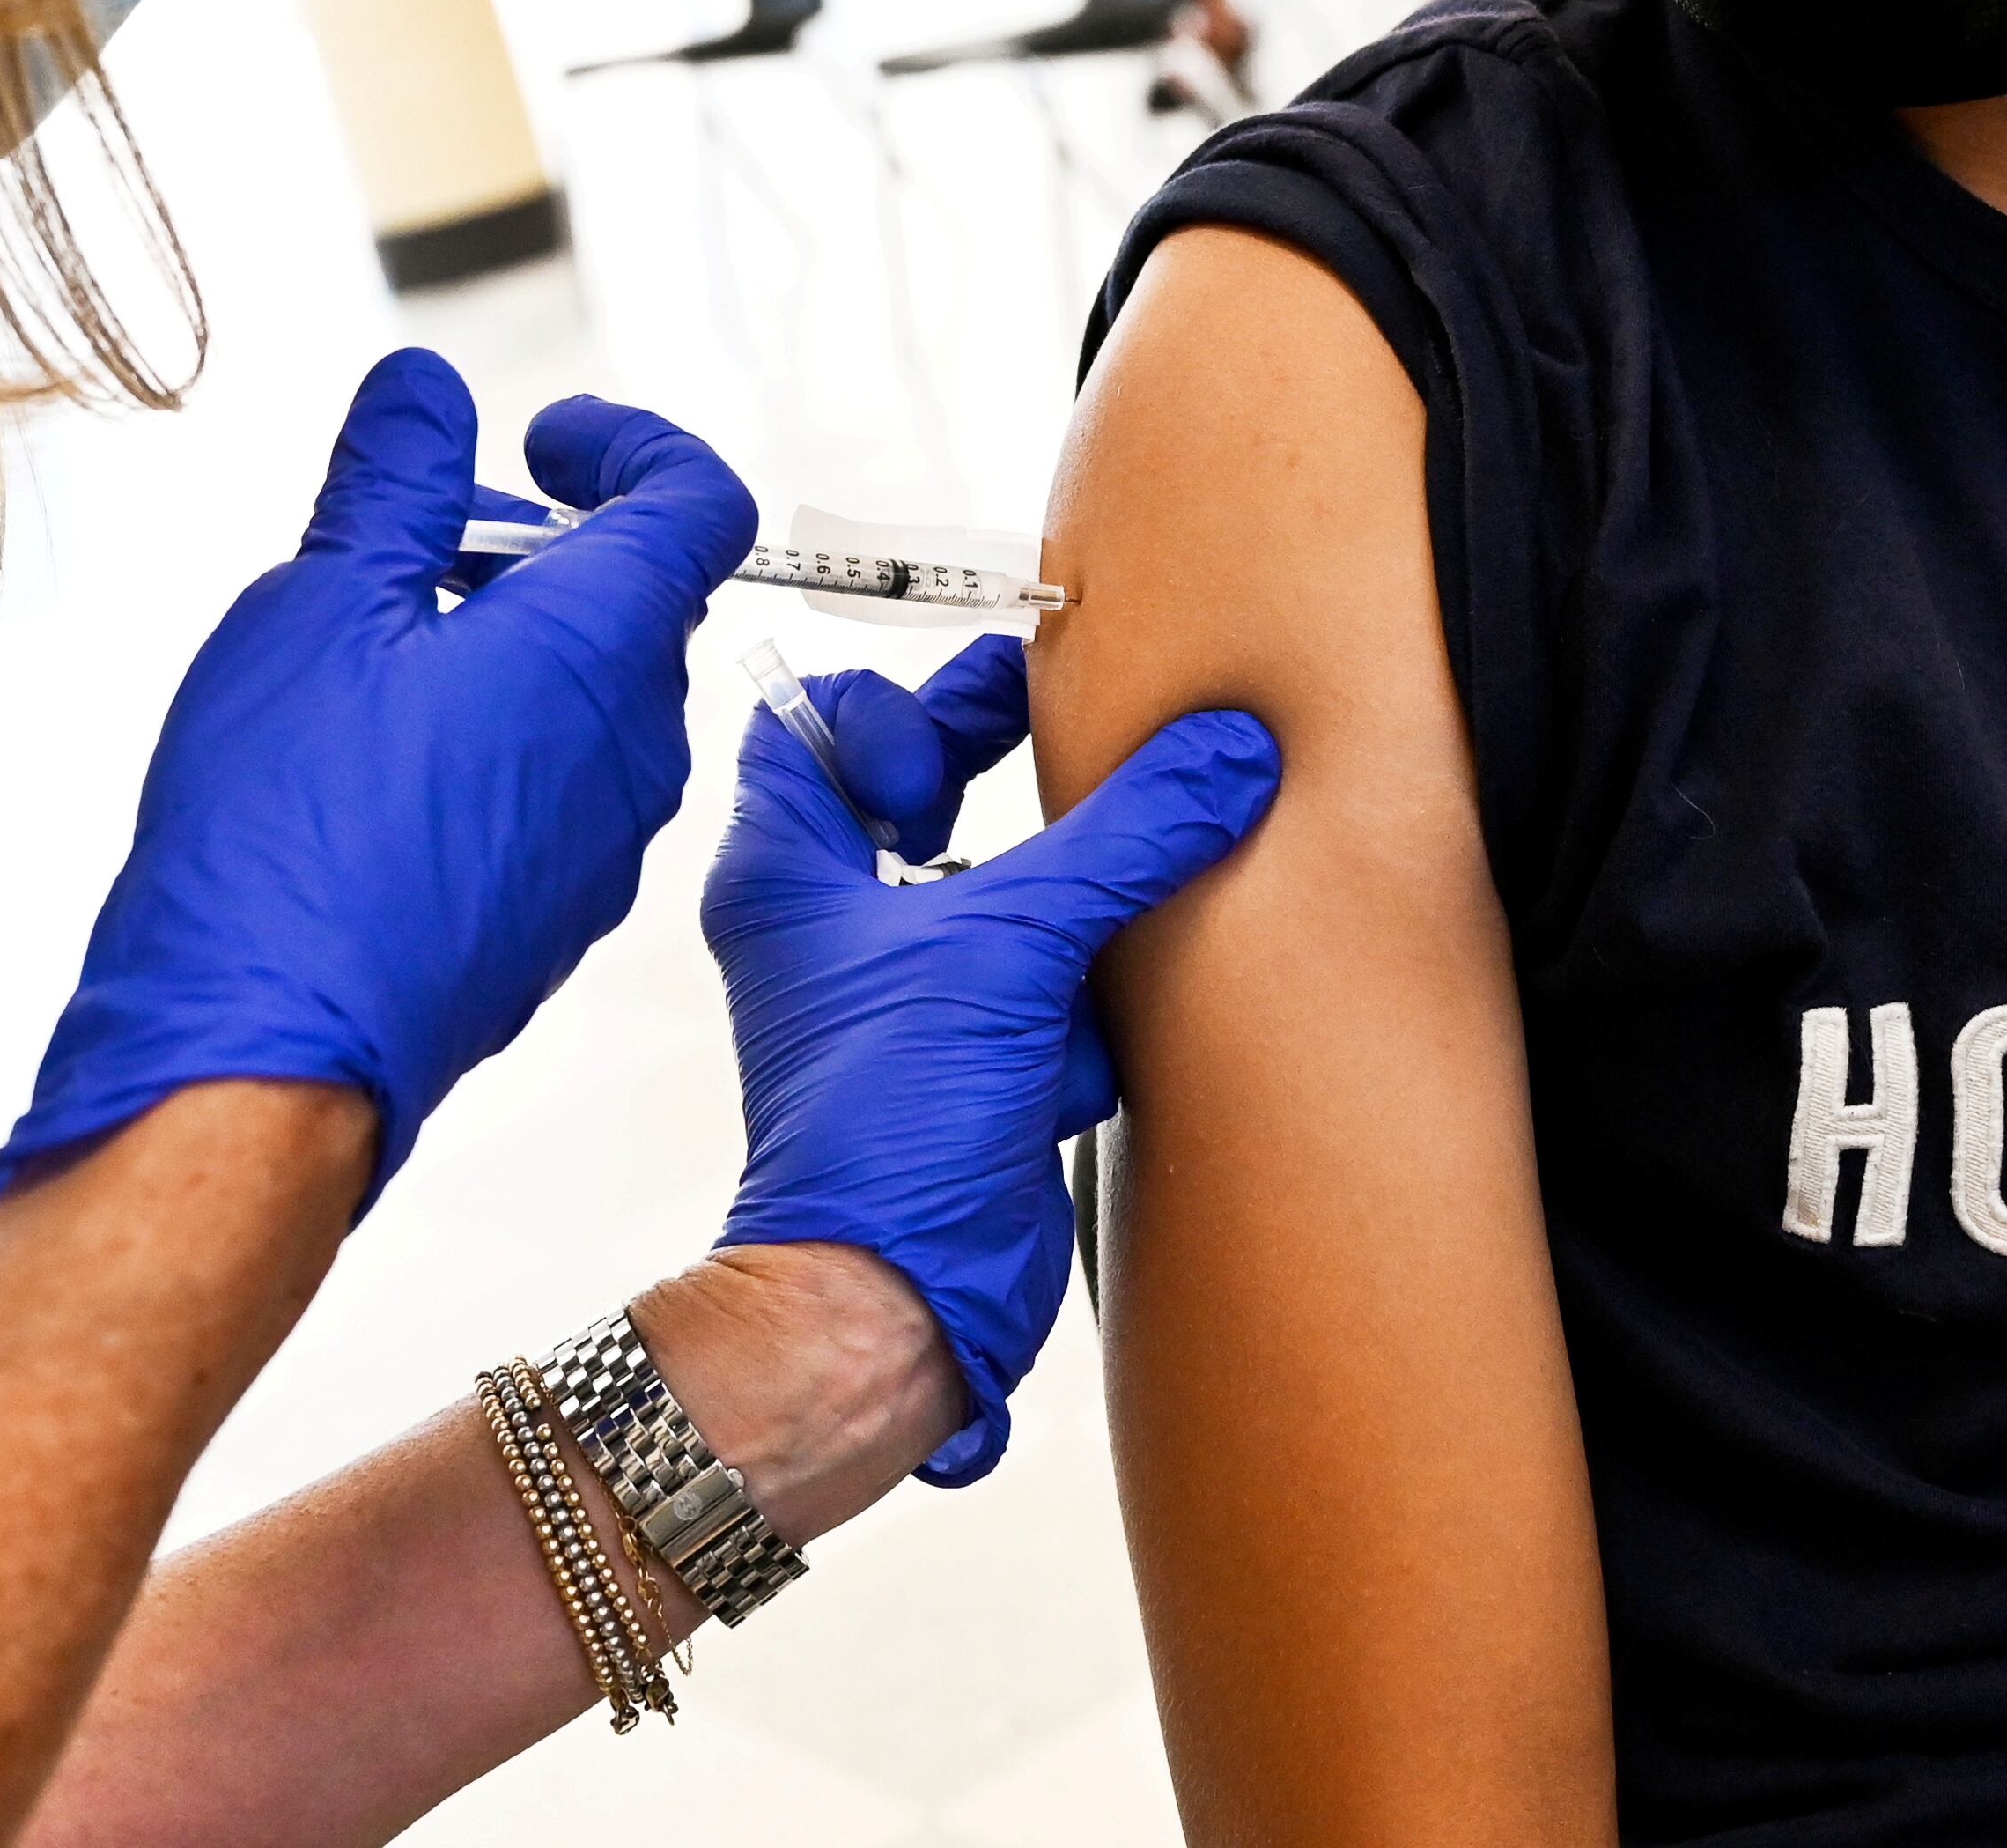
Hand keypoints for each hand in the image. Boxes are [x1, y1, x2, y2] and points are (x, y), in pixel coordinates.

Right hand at [0, 350, 757, 1212]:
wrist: (268, 1053)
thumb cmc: (291, 831)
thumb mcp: (319, 601)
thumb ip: (389, 480)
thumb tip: (423, 390)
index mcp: (602, 646)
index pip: (697, 503)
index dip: (627, 444)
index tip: (538, 443)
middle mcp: (635, 748)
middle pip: (634, 604)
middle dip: (536, 551)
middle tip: (416, 548)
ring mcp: (601, 847)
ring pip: (587, 705)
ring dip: (505, 652)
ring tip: (370, 659)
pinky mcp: (550, 919)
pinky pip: (550, 796)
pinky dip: (489, 745)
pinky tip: (370, 768)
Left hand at [706, 638, 1278, 1483]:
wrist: (895, 1297)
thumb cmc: (882, 1128)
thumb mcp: (1012, 944)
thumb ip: (1122, 838)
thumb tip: (1218, 754)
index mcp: (788, 872)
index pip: (814, 724)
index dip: (895, 709)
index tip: (967, 738)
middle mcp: (835, 926)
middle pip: (920, 789)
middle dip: (1005, 764)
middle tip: (1080, 713)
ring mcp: (909, 995)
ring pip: (1001, 888)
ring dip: (1070, 882)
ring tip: (1126, 850)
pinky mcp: (977, 1059)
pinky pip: (1050, 983)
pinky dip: (1090, 988)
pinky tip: (1104, 1015)